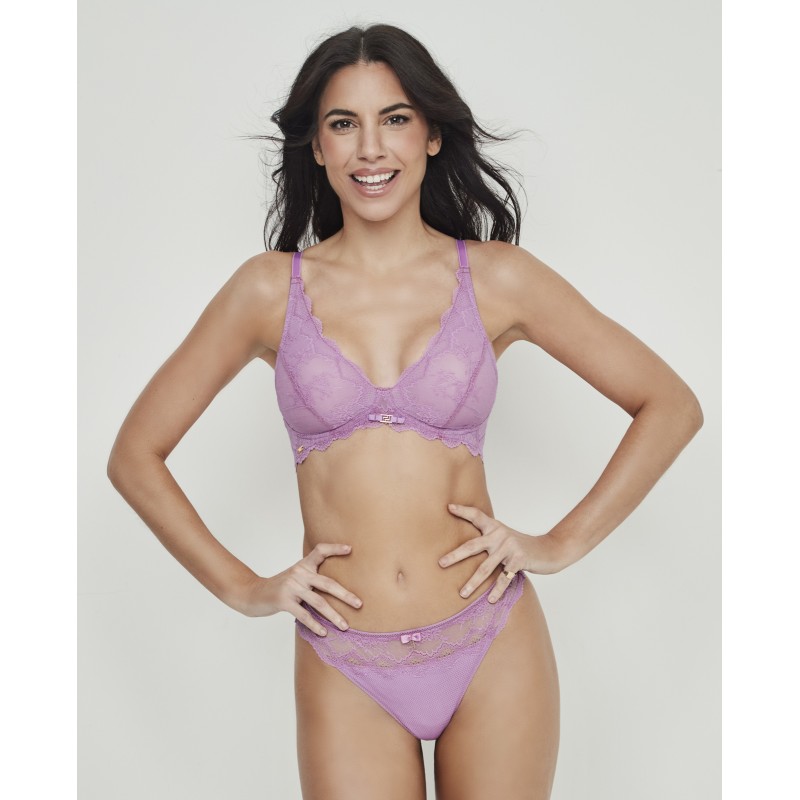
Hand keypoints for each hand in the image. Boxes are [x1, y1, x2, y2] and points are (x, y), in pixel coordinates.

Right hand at [236, 543, 362, 635]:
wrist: (253, 594)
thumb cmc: (280, 587)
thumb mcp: (295, 576)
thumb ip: (311, 577)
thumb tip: (337, 588)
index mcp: (303, 565)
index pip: (320, 551)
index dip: (335, 549)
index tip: (350, 549)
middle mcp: (299, 573)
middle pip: (327, 583)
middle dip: (345, 595)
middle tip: (359, 604)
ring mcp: (291, 587)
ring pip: (318, 602)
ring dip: (334, 616)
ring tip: (345, 626)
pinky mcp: (284, 601)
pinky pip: (304, 614)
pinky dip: (315, 625)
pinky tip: (324, 632)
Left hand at [439, 503, 578, 601]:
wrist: (550, 549)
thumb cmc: (523, 546)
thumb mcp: (505, 537)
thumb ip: (490, 538)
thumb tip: (469, 548)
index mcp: (495, 527)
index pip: (477, 516)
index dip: (463, 511)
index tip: (449, 507)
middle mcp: (500, 535)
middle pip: (472, 545)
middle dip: (455, 555)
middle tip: (441, 563)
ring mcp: (509, 547)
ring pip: (485, 567)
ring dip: (473, 582)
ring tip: (462, 593)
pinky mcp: (518, 560)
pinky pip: (504, 578)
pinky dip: (497, 590)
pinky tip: (490, 600)